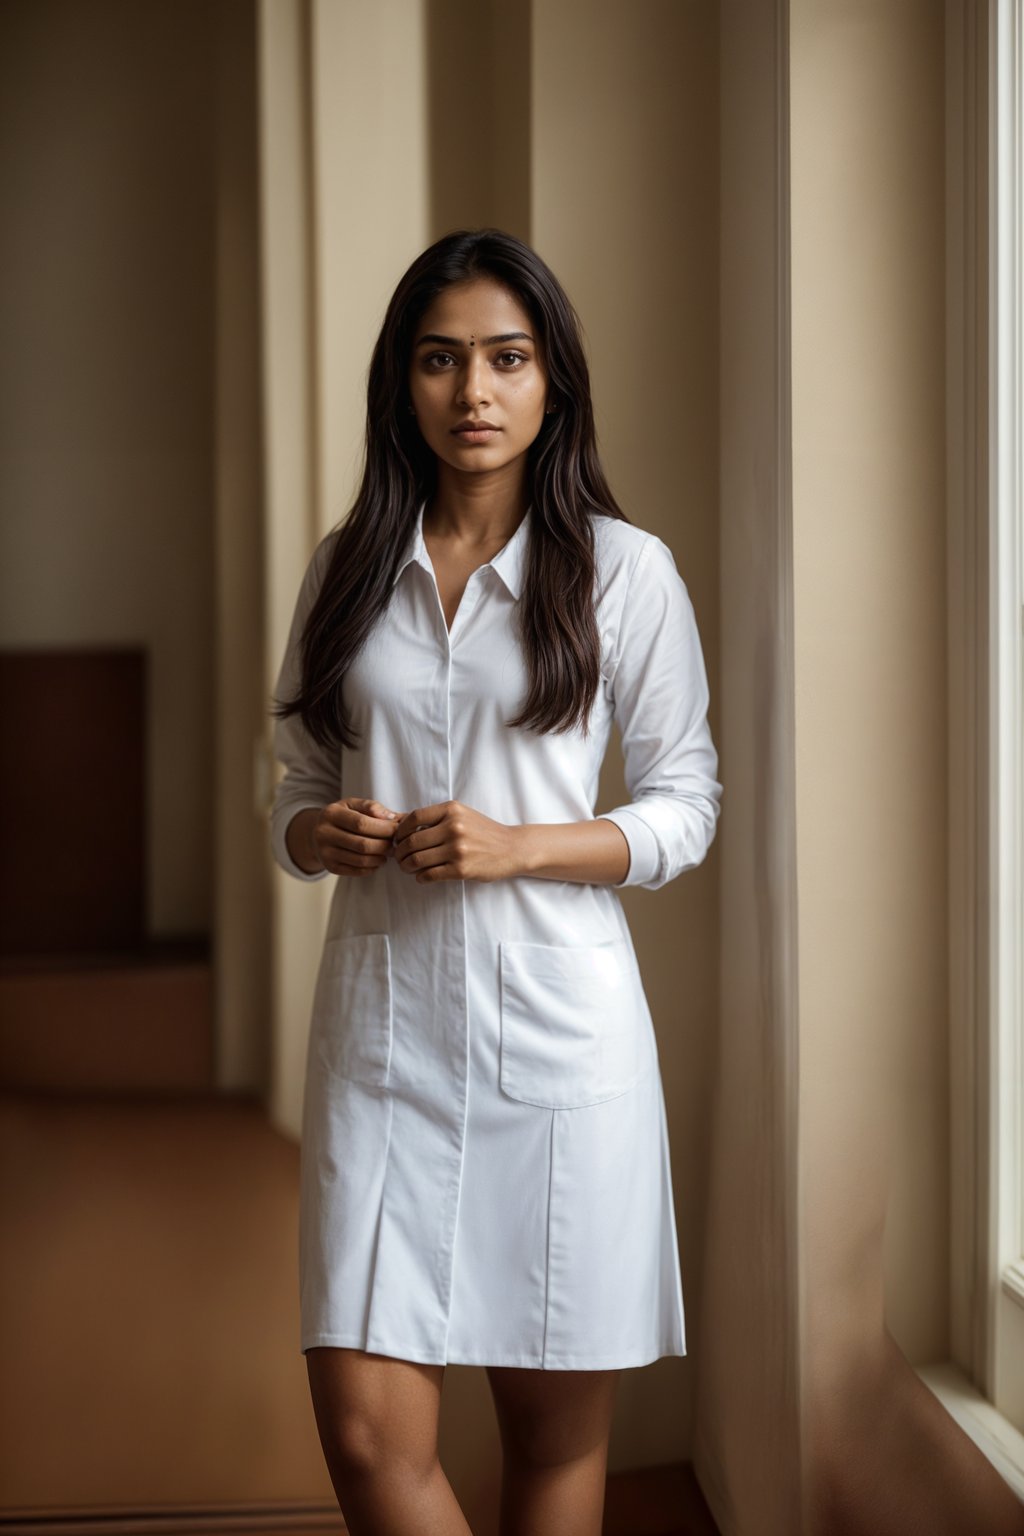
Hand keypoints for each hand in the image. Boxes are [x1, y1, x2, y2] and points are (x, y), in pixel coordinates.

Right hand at [313, 796, 401, 876]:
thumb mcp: (353, 804)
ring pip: (361, 860)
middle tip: (395, 843)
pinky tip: (378, 860)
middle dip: (384, 845)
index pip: (361, 823)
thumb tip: (392, 818)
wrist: (320, 832)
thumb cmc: (344, 816)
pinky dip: (372, 867)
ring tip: (388, 852)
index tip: (397, 829)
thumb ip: (372, 806)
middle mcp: (323, 833)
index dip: (383, 828)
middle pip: (362, 844)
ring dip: (380, 857)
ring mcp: (325, 852)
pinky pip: (356, 871)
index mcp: (331, 813)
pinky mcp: (330, 867)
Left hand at [391, 799, 521, 883]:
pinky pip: (430, 875)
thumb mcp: (461, 815)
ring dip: (406, 866)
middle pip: (412, 841)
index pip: (414, 817)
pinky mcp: (461, 870)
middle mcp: (454, 827)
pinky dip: (420, 877)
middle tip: (399, 857)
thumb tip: (397, 820)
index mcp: (452, 810)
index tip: (398, 838)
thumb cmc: (482, 831)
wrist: (511, 848)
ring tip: (407, 868)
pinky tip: (421, 877)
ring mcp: (458, 849)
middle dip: (400, 852)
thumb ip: (433, 817)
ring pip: (417, 860)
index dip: (401, 830)